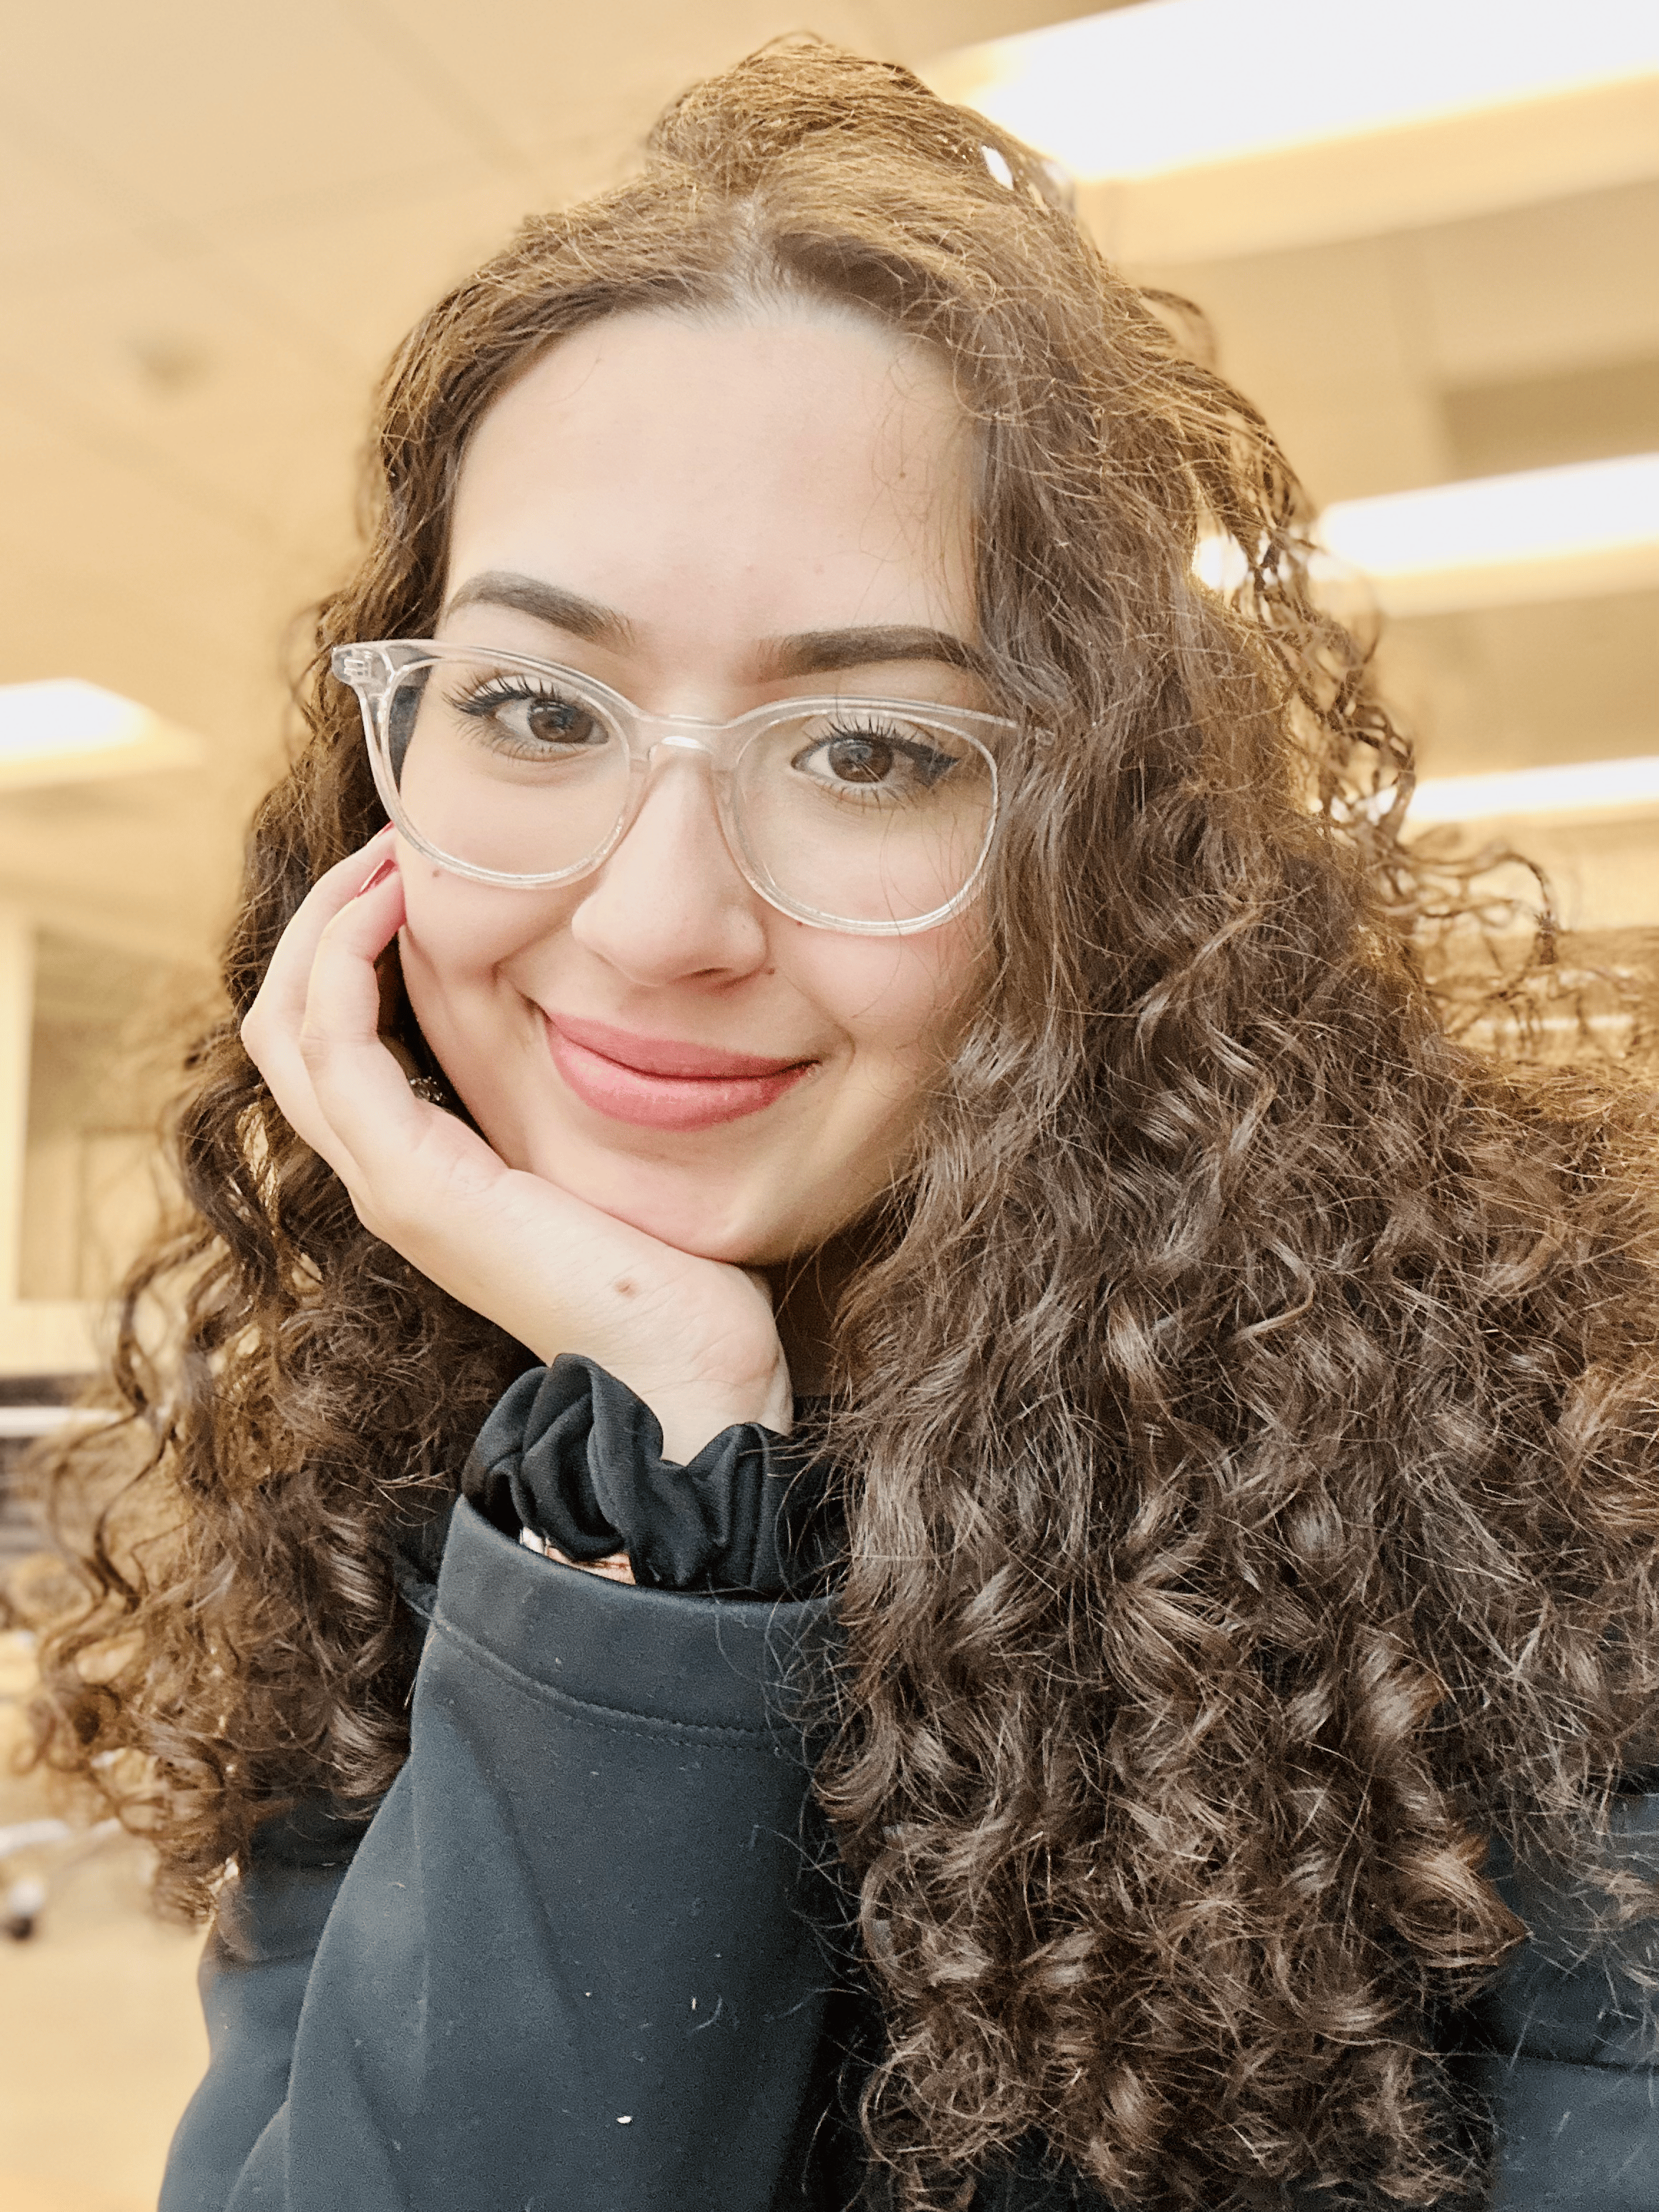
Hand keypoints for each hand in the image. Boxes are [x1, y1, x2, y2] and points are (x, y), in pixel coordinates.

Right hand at [240, 830, 792, 1464]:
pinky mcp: (413, 1186)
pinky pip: (334, 1044)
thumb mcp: (607, 1157)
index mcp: (425, 1167)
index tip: (413, 867)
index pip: (330, 1039)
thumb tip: (605, 1010)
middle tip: (387, 842)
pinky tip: (396, 901)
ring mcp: (387, 1183)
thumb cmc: (672, 1276)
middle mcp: (385, 1175)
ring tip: (387, 851)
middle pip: (283, 1023)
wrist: (684, 1376)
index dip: (347, 945)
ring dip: (324, 920)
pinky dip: (346, 958)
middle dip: (320, 919)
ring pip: (286, 1023)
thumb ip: (572, 1097)